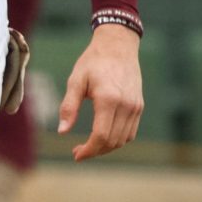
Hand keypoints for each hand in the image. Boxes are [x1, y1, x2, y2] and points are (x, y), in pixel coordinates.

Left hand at [59, 23, 144, 160]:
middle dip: (95, 151)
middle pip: (112, 142)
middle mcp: (126, 106)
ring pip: (123, 139)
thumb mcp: (76, 81)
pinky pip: (130, 132)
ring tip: (89, 145)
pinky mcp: (139, 106)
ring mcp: (135, 107)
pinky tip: (102, 136)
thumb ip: (69, 107)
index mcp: (109, 99)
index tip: (76, 155)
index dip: (88, 150)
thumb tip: (62, 132)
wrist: (118, 47)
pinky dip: (117, 139)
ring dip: (106, 147)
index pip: (101, 136)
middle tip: (77, 151)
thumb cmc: (93, 62)